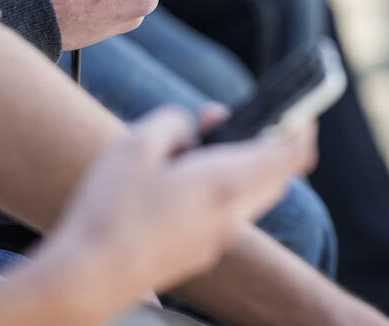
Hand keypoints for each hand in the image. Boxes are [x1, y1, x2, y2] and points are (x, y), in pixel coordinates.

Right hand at [35, 107, 317, 307]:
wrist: (87, 278)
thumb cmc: (111, 212)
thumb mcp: (137, 143)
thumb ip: (173, 122)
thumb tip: (187, 129)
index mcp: (226, 184)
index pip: (292, 155)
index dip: (301, 126)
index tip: (296, 109)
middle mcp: (232, 216)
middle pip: (273, 174)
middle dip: (256, 141)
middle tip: (213, 122)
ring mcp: (217, 239)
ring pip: (247, 194)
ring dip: (234, 166)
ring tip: (184, 150)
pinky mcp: (198, 252)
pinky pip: (222, 213)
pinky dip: (214, 190)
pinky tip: (170, 183)